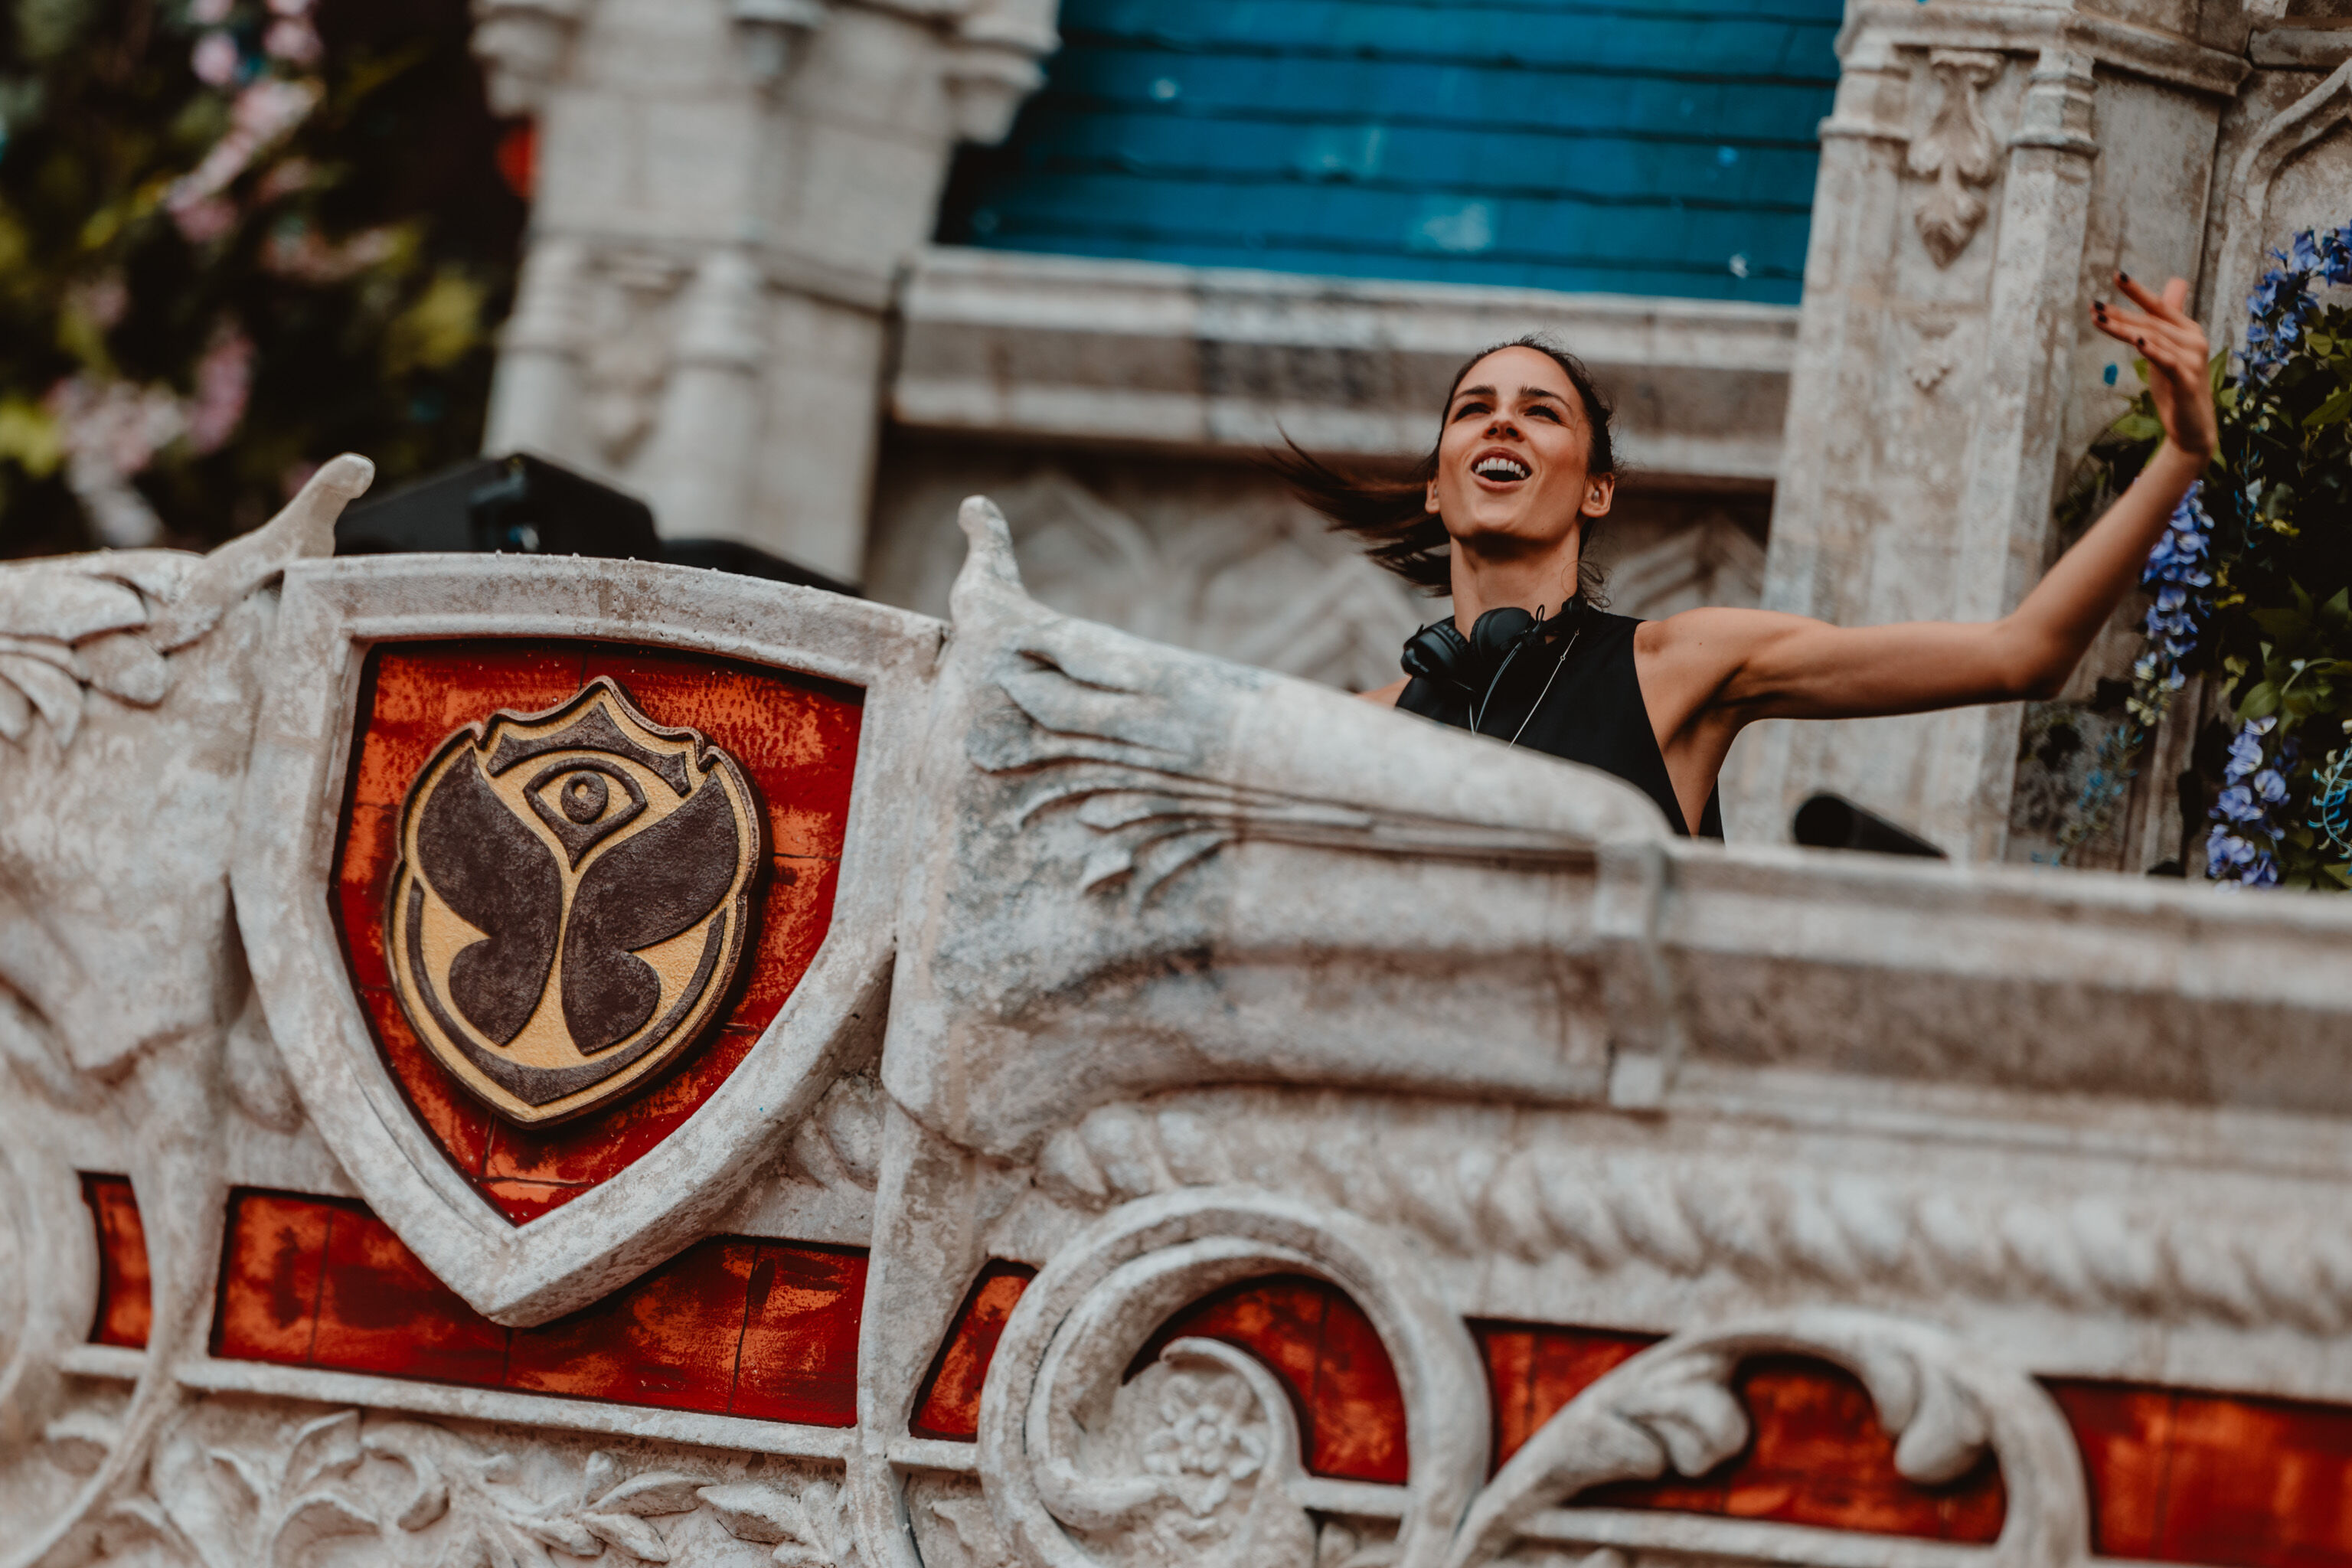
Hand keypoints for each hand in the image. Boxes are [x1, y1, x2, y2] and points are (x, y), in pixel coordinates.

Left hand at [2092, 272, 2216, 463]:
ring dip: (2125, 329)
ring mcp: (2193, 360)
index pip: (2159, 307)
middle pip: (2151, 323)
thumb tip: (2176, 283)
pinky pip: (2168, 361)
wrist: (2190, 427)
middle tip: (2094, 306)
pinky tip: (2137, 341)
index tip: (2116, 276)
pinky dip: (2153, 350)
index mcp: (2188, 331)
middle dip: (2121, 314)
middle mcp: (2194, 340)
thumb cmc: (2175, 386)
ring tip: (2099, 320)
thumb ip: (2164, 322)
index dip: (2138, 292)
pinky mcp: (2188, 381)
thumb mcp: (2165, 351)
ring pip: (2154, 339)